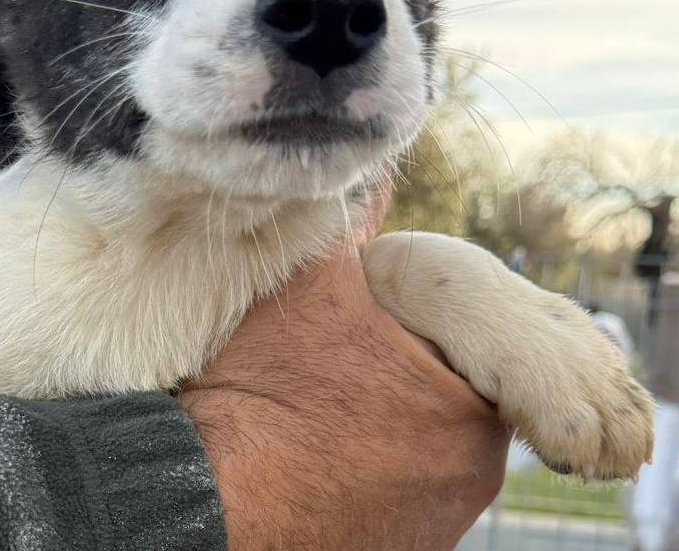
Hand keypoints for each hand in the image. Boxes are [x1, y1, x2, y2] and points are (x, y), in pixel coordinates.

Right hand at [180, 192, 508, 550]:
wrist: (200, 504)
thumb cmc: (256, 395)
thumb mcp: (305, 281)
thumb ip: (352, 218)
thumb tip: (371, 163)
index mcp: (473, 408)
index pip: (478, 329)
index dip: (419, 305)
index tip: (375, 303)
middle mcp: (474, 478)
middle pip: (446, 381)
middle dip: (401, 355)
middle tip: (338, 343)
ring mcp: (434, 525)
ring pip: (419, 434)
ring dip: (383, 410)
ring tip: (317, 394)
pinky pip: (394, 483)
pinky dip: (363, 459)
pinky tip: (313, 442)